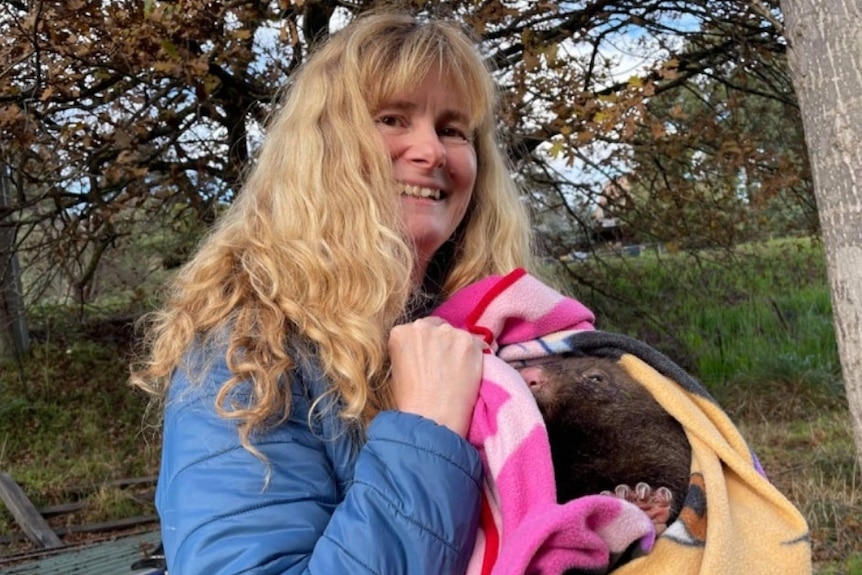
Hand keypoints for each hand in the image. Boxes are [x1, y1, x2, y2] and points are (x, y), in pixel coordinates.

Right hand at [388, 317, 484, 436]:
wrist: (433, 419)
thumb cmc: (412, 404)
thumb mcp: (397, 372)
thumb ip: (409, 353)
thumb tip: (424, 352)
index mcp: (400, 333)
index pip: (419, 330)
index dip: (427, 345)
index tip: (431, 358)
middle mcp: (422, 327)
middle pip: (438, 328)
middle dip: (442, 343)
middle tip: (445, 366)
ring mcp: (448, 333)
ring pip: (458, 335)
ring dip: (459, 349)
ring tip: (458, 373)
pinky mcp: (469, 342)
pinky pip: (478, 344)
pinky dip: (477, 356)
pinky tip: (470, 373)